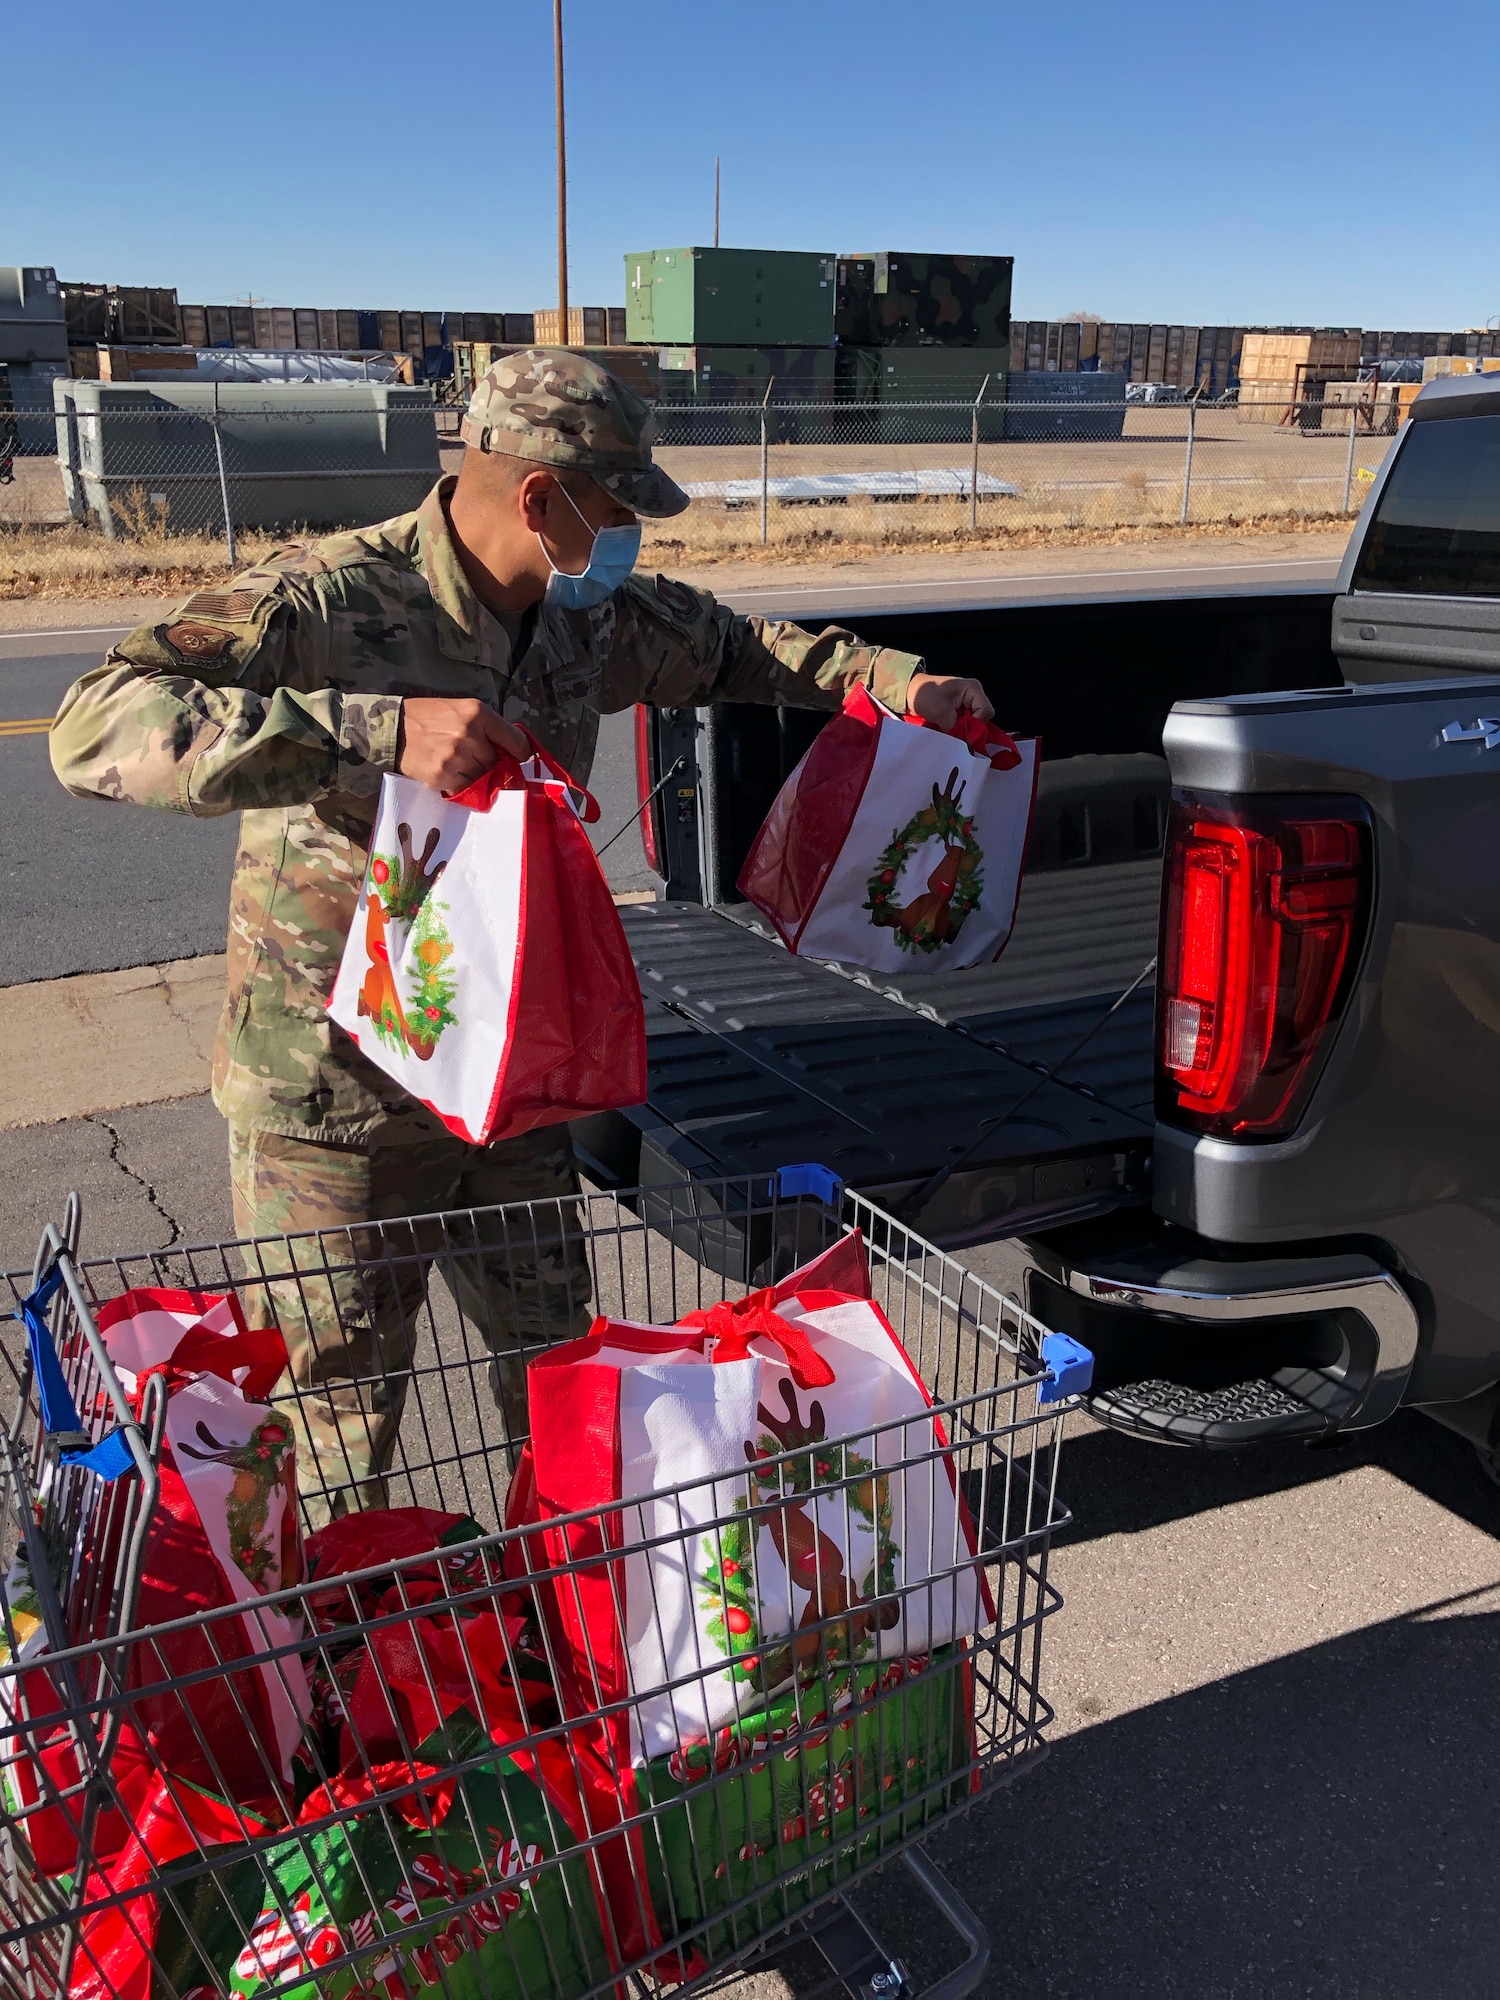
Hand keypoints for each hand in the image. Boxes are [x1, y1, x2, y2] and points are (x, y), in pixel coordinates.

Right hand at [396, 699, 529, 791]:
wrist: (393, 729)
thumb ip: (487, 726)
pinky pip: (465, 789)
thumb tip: (513, 750)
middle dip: (488, 763)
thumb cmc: (429, 717)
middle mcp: (470, 734)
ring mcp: (456, 757)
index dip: (521, 753)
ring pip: (482, 777)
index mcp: (477, 713)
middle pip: (496, 761)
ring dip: (474, 775)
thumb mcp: (460, 709)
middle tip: (471, 757)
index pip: (515, 740)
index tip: (520, 759)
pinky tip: (448, 773)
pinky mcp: (443, 775)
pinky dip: (460, 785)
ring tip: (456, 763)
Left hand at [905, 673, 993, 728]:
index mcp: (973, 689)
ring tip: (951, 733)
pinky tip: (950, 733)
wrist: (909, 692)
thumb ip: (955, 727)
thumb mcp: (941, 711)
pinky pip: (966, 724)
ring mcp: (968, 704)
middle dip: (971, 729)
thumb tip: (964, 744)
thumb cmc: (925, 695)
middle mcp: (974, 696)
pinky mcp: (960, 711)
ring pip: (974, 723)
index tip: (962, 731)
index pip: (986, 712)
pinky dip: (959, 730)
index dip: (976, 724)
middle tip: (956, 734)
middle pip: (982, 718)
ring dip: (964, 730)